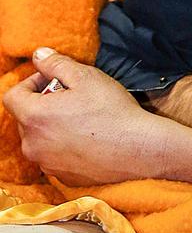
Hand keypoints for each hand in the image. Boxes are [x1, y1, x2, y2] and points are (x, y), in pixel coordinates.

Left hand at [3, 47, 160, 185]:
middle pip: (26, 117)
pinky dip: (64, 145)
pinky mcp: (63, 177)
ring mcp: (47, 164)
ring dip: (53, 125)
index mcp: (34, 117)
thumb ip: (56, 63)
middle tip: (73, 96)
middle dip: (43, 103)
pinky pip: (54, 156)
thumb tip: (38, 55)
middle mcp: (33, 145)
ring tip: (82, 117)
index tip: (53, 80)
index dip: (30, 82)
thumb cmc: (111, 111)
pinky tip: (89, 137)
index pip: (12, 96)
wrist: (137, 149)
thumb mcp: (85, 76)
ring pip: (40, 138)